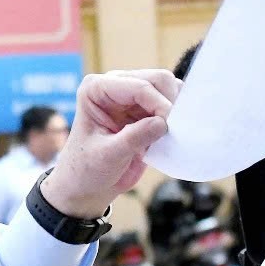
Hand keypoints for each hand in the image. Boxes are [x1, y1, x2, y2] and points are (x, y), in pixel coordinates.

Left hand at [40, 69, 180, 218]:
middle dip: (170, 105)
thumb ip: (133, 138)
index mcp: (96, 89)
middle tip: (173, 132)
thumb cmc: (87, 169)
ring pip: (170, 89)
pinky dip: (177, 118)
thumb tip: (162, 123)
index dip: (159, 105)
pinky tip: (170, 137)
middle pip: (159, 80)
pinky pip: (172, 104)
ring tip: (171, 135)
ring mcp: (132, 95)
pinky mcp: (146, 109)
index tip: (168, 130)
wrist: (87, 185)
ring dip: (176, 111)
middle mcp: (116, 84)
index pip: (139, 87)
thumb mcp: (107, 156)